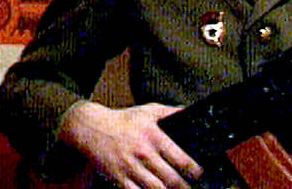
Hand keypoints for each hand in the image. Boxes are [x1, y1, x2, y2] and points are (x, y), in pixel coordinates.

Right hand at [59, 101, 203, 188]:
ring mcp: (129, 167)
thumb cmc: (124, 119)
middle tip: (193, 188)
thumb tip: (192, 113)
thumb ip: (171, 112)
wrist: (90, 128)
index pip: (180, 157)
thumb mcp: (149, 110)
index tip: (201, 175)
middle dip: (184, 186)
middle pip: (170, 178)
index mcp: (154, 136)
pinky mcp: (118, 178)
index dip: (195, 170)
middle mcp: (143, 152)